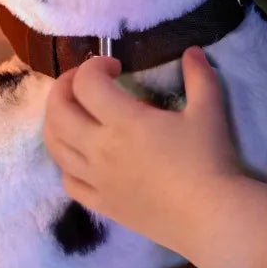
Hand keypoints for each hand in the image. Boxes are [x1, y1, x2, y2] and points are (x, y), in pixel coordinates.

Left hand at [43, 49, 266, 267]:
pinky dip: (67, 163)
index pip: (87, 83)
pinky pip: (69, 182)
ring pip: (55, 147)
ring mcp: (97, 179)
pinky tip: (82, 156)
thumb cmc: (209, 161)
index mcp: (123, 121)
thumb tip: (193, 51)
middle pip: (58, 112)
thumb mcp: (209, 112)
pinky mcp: (102, 204)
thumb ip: (199, 77)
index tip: (116, 66)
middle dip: (64, 87)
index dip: (95, 65)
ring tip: (74, 113)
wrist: (211, 217)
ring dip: (56, 122)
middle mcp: (100, 149)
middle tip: (83, 81)